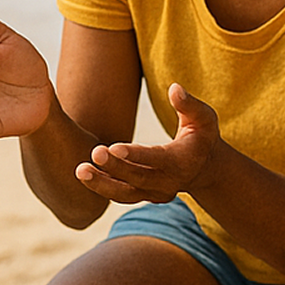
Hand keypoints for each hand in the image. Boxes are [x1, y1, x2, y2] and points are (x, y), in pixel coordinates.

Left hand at [75, 83, 220, 203]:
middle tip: (93, 153)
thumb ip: (189, 104)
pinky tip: (84, 174)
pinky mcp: (144, 196)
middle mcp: (168, 182)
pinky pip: (121, 195)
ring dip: (102, 184)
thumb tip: (174, 88)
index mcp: (182, 162)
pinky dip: (103, 187)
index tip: (114, 148)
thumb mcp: (204, 118)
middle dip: (114, 167)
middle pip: (137, 178)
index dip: (136, 155)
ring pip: (125, 193)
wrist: (204, 167)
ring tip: (80, 171)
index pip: (156, 159)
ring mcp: (155, 193)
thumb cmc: (202, 136)